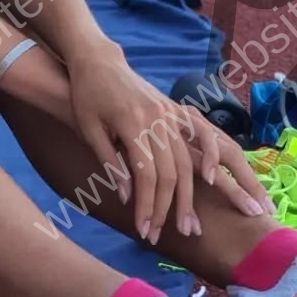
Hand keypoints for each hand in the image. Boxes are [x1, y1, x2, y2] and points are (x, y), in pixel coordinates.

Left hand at [67, 45, 273, 241]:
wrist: (99, 60)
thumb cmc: (86, 95)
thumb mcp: (89, 129)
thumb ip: (111, 164)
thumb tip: (129, 198)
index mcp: (132, 124)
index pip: (146, 176)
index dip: (147, 206)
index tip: (143, 231)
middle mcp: (157, 119)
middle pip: (171, 174)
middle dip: (166, 209)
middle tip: (158, 236)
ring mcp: (169, 113)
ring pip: (186, 161)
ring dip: (185, 196)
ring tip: (185, 225)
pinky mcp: (175, 110)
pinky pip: (198, 136)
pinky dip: (207, 159)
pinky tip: (210, 180)